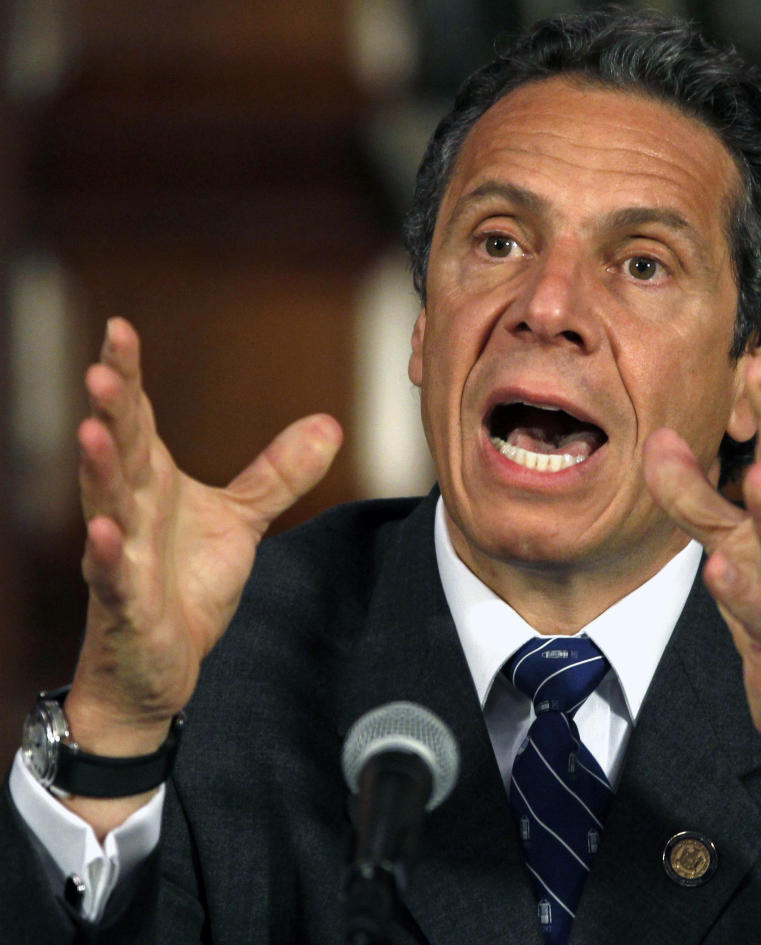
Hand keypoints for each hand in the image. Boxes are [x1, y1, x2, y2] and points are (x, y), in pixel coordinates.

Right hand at [68, 318, 341, 757]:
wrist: (160, 660)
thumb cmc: (185, 583)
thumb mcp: (241, 521)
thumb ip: (277, 473)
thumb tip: (331, 423)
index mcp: (151, 483)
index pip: (136, 420)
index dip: (126, 376)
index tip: (118, 328)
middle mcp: (130, 511)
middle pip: (118, 452)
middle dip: (109, 411)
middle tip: (102, 369)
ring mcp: (122, 557)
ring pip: (106, 507)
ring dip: (99, 471)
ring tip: (92, 430)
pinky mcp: (126, 604)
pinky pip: (115, 577)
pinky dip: (109, 556)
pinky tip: (106, 532)